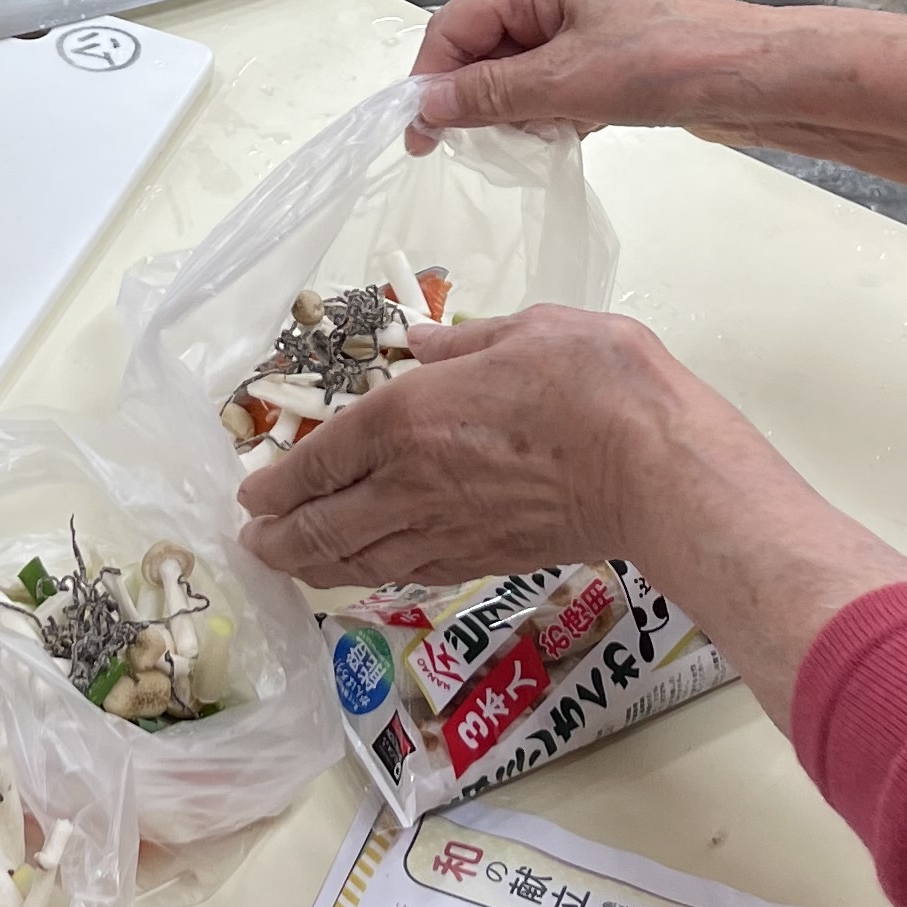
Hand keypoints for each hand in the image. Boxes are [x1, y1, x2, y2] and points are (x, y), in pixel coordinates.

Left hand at [235, 306, 743, 584]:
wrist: (654, 466)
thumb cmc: (595, 382)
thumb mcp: (523, 328)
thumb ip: (461, 343)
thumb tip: (423, 343)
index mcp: (406, 419)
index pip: (317, 460)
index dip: (277, 482)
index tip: (253, 493)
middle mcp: (409, 484)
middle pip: (321, 526)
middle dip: (276, 537)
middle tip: (252, 541)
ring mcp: (445, 531)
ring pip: (356, 562)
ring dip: (312, 567)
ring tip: (287, 565)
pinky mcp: (482, 561)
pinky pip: (406, 574)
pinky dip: (370, 577)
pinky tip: (364, 573)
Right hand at [408, 0, 778, 148]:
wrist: (753, 78)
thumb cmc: (666, 62)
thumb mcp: (566, 81)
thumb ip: (489, 94)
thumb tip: (427, 106)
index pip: (456, 24)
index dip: (431, 80)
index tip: (419, 137)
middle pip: (482, 47)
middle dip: (479, 97)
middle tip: (480, 145)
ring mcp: (581, 22)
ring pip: (515, 72)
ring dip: (516, 110)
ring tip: (541, 135)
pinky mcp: (604, 56)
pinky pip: (550, 86)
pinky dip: (549, 113)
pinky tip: (570, 132)